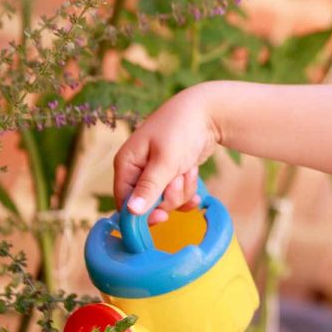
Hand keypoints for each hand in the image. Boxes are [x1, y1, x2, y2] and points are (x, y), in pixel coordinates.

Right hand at [113, 85, 221, 225]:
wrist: (207, 113)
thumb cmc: (181, 130)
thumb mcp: (165, 161)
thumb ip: (149, 188)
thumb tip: (130, 212)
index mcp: (127, 165)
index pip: (125, 201)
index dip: (142, 214)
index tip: (162, 218)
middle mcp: (138, 170)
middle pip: (149, 205)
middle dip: (170, 196)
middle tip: (179, 178)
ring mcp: (156, 173)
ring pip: (167, 200)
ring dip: (183, 189)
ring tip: (187, 168)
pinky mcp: (172, 174)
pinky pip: (179, 194)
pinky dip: (189, 188)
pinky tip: (193, 175)